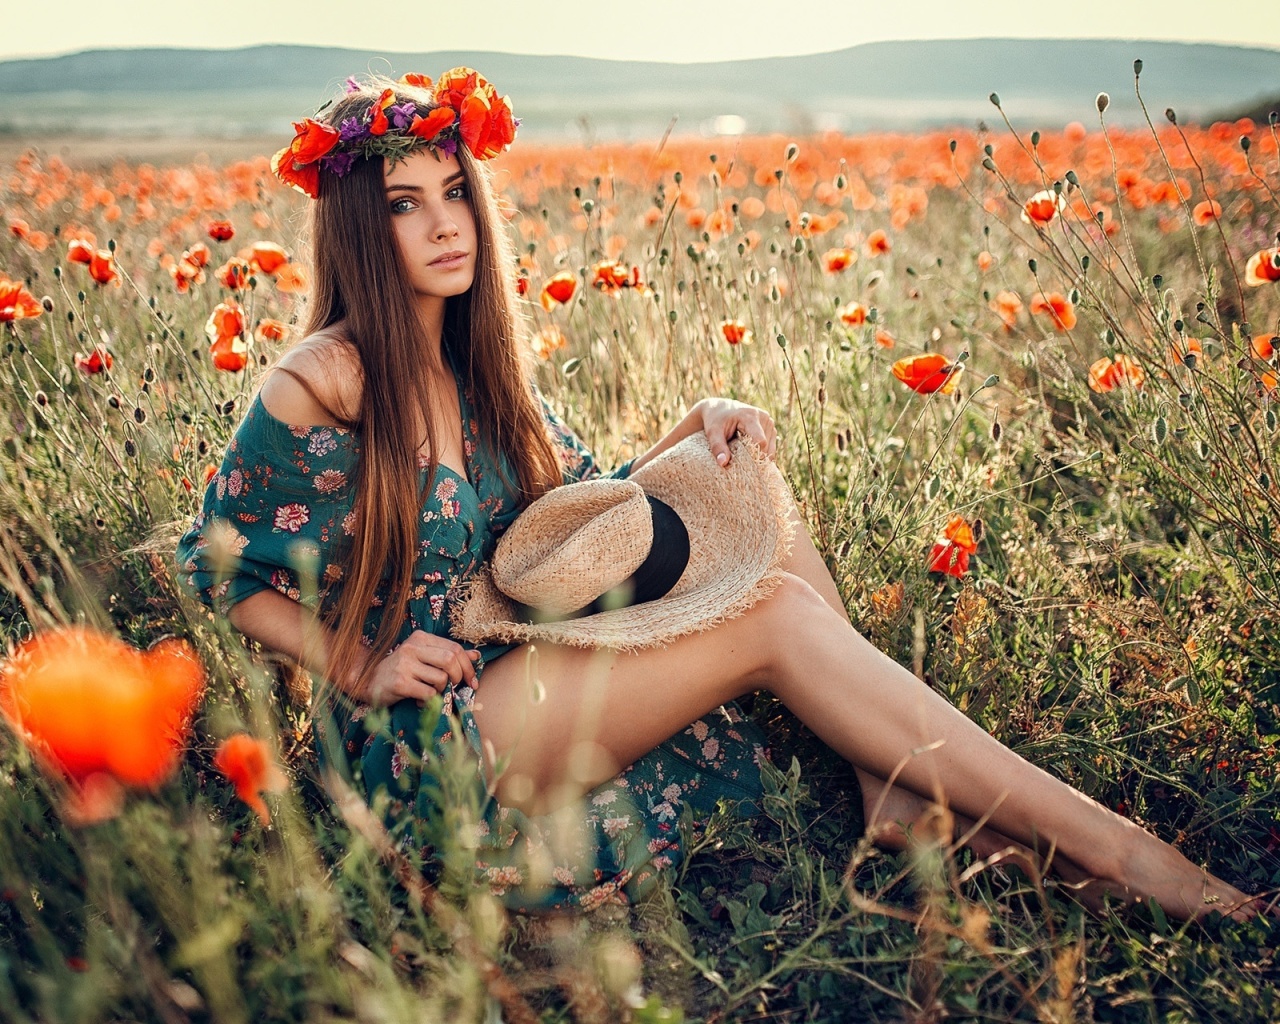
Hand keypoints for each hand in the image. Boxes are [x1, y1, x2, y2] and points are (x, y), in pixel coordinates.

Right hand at [353, 630, 479, 706]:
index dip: (468, 666)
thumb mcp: (424, 658)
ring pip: (441, 679)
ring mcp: (405, 665)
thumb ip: (448, 655)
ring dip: (441, 690)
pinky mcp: (400, 682)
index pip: (454, 648)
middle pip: (451, 660)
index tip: (472, 681)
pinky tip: (419, 701)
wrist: (367, 681)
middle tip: (454, 687)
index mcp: (421, 638)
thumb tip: (476, 655)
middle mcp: (412, 648)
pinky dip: (429, 701)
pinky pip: (428, 693)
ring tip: (430, 692)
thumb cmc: (400, 670)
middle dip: (459, 677)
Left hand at [697, 397, 776, 466]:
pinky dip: (761, 452)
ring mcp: (769, 422)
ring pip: (770, 448)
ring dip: (758, 454)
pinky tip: (749, 449)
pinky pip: (771, 447)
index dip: (753, 455)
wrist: (719, 408)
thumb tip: (723, 463)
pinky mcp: (771, 427)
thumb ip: (718, 447)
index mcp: (751, 416)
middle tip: (739, 456)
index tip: (741, 462)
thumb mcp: (713, 432)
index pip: (760, 441)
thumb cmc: (715, 420)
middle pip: (765, 447)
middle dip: (754, 456)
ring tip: (743, 450)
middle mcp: (764, 417)